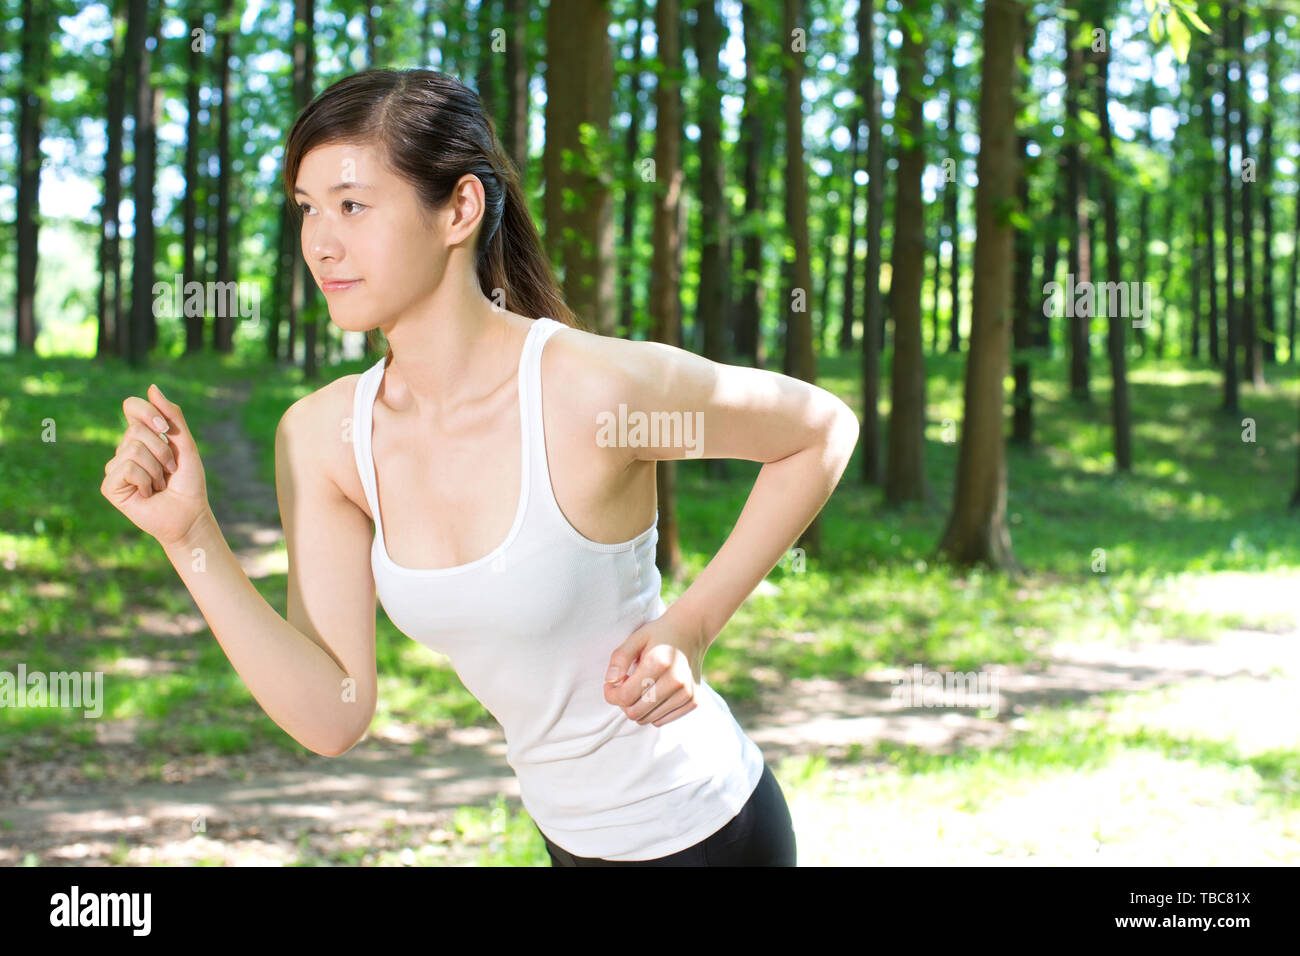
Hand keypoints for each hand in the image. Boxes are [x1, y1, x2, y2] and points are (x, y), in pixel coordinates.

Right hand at [100, 383, 210, 546]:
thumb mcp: (185, 444)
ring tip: (159, 484)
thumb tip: (151, 388)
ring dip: (156, 469)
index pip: (132, 406)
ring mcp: (115, 467)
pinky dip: (146, 481)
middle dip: (163, 450)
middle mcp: (125, 449)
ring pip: (132, 450)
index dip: (148, 413)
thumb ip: (171, 416)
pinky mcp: (109, 486)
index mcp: (141, 435)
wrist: (190, 514)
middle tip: (170, 469)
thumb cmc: (188, 481)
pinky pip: (127, 469)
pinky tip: (147, 494)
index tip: (166, 429)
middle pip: (136, 430)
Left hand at [603, 606, 707, 726]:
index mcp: (659, 663)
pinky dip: (652, 711)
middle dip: (623, 703)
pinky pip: (661, 720)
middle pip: (636, 712)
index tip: (610, 685)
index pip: (625, 696)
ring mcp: (687, 693)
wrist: (691, 632)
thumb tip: (610, 681)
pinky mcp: (693, 701)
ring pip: (648, 720)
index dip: (611, 694)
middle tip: (625, 686)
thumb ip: (619, 658)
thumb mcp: (635, 638)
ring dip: (638, 707)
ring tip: (641, 687)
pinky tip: (655, 692)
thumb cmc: (659, 635)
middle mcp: (676, 681)